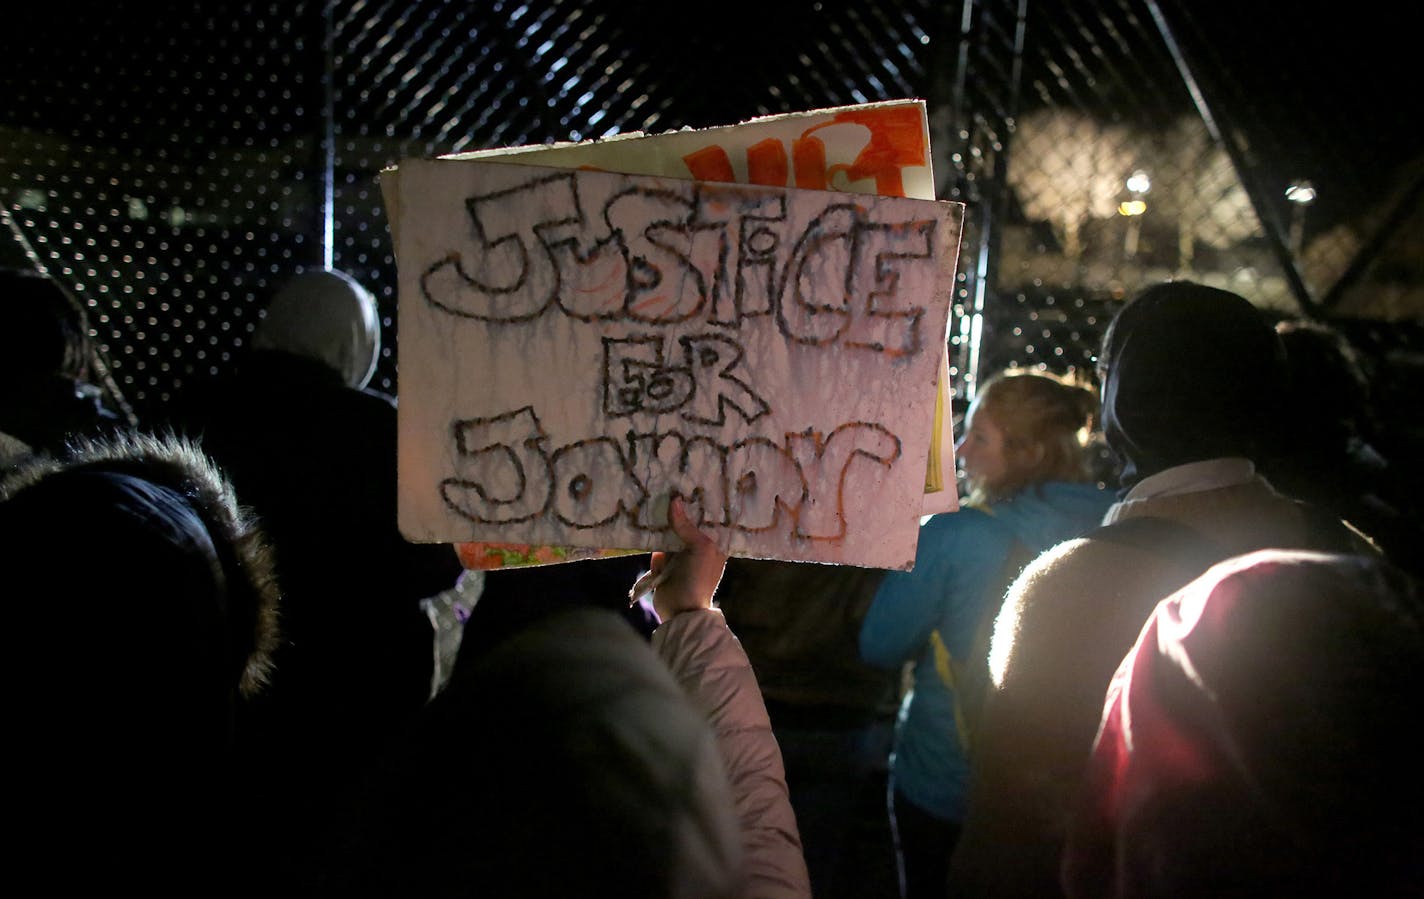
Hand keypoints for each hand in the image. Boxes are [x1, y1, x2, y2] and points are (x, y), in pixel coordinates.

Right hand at [635, 497, 726, 622]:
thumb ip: (687, 526)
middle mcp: (699, 547)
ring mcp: (680, 555)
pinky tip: (645, 517)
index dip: (702, 503)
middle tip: (669, 485)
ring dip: (663, 521)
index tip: (693, 483)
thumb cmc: (699, 577)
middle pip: (688, 523)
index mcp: (715, 544)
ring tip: (654, 495)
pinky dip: (652, 537)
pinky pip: (657, 544)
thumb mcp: (700, 548)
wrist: (680, 608)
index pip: (710, 519)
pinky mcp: (664, 562)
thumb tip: (674, 500)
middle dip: (679, 509)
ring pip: (670, 532)